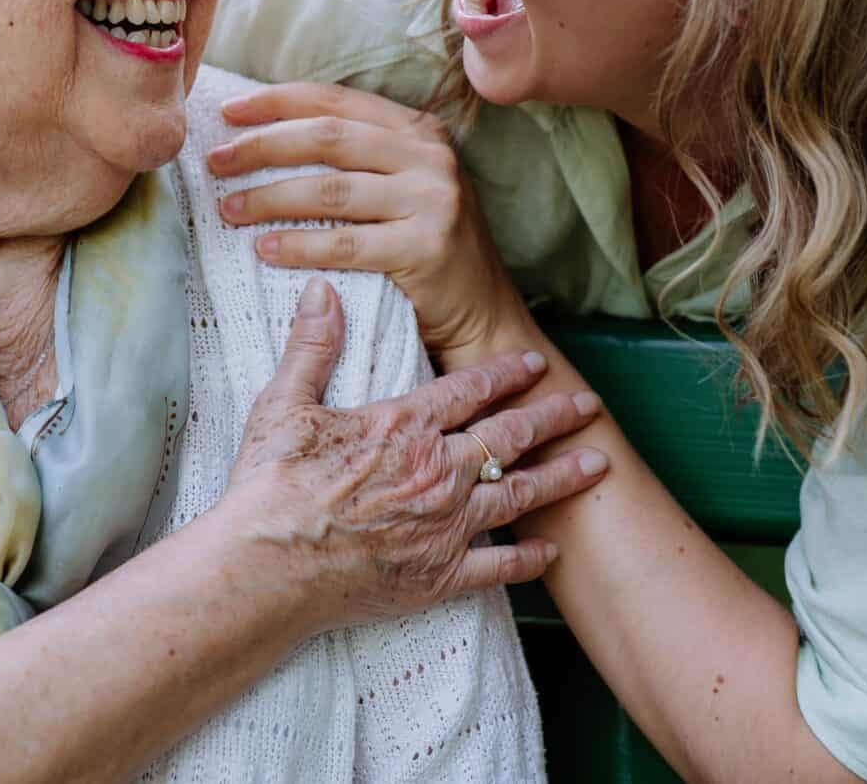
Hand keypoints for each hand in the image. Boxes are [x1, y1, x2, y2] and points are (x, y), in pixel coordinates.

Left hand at [209, 82, 519, 362]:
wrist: (482, 313)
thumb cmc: (423, 245)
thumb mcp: (401, 184)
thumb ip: (354, 156)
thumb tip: (261, 136)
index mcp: (418, 130)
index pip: (335, 100)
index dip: (276, 102)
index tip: (227, 112)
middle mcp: (430, 156)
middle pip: (327, 138)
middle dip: (262, 146)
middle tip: (216, 162)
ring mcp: (433, 199)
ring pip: (330, 190)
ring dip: (269, 197)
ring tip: (228, 209)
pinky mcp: (426, 247)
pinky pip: (344, 243)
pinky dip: (298, 246)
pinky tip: (264, 249)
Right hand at [218, 278, 607, 632]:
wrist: (270, 567)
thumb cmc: (272, 487)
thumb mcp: (284, 404)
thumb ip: (311, 346)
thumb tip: (322, 291)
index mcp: (404, 425)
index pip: (470, 389)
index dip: (506, 372)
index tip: (534, 362)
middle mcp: (438, 470)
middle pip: (510, 435)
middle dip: (553, 415)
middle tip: (586, 404)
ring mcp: (446, 525)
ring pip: (520, 494)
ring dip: (561, 477)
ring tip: (596, 464)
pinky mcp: (442, 575)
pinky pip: (500, 566)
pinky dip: (531, 558)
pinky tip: (553, 551)